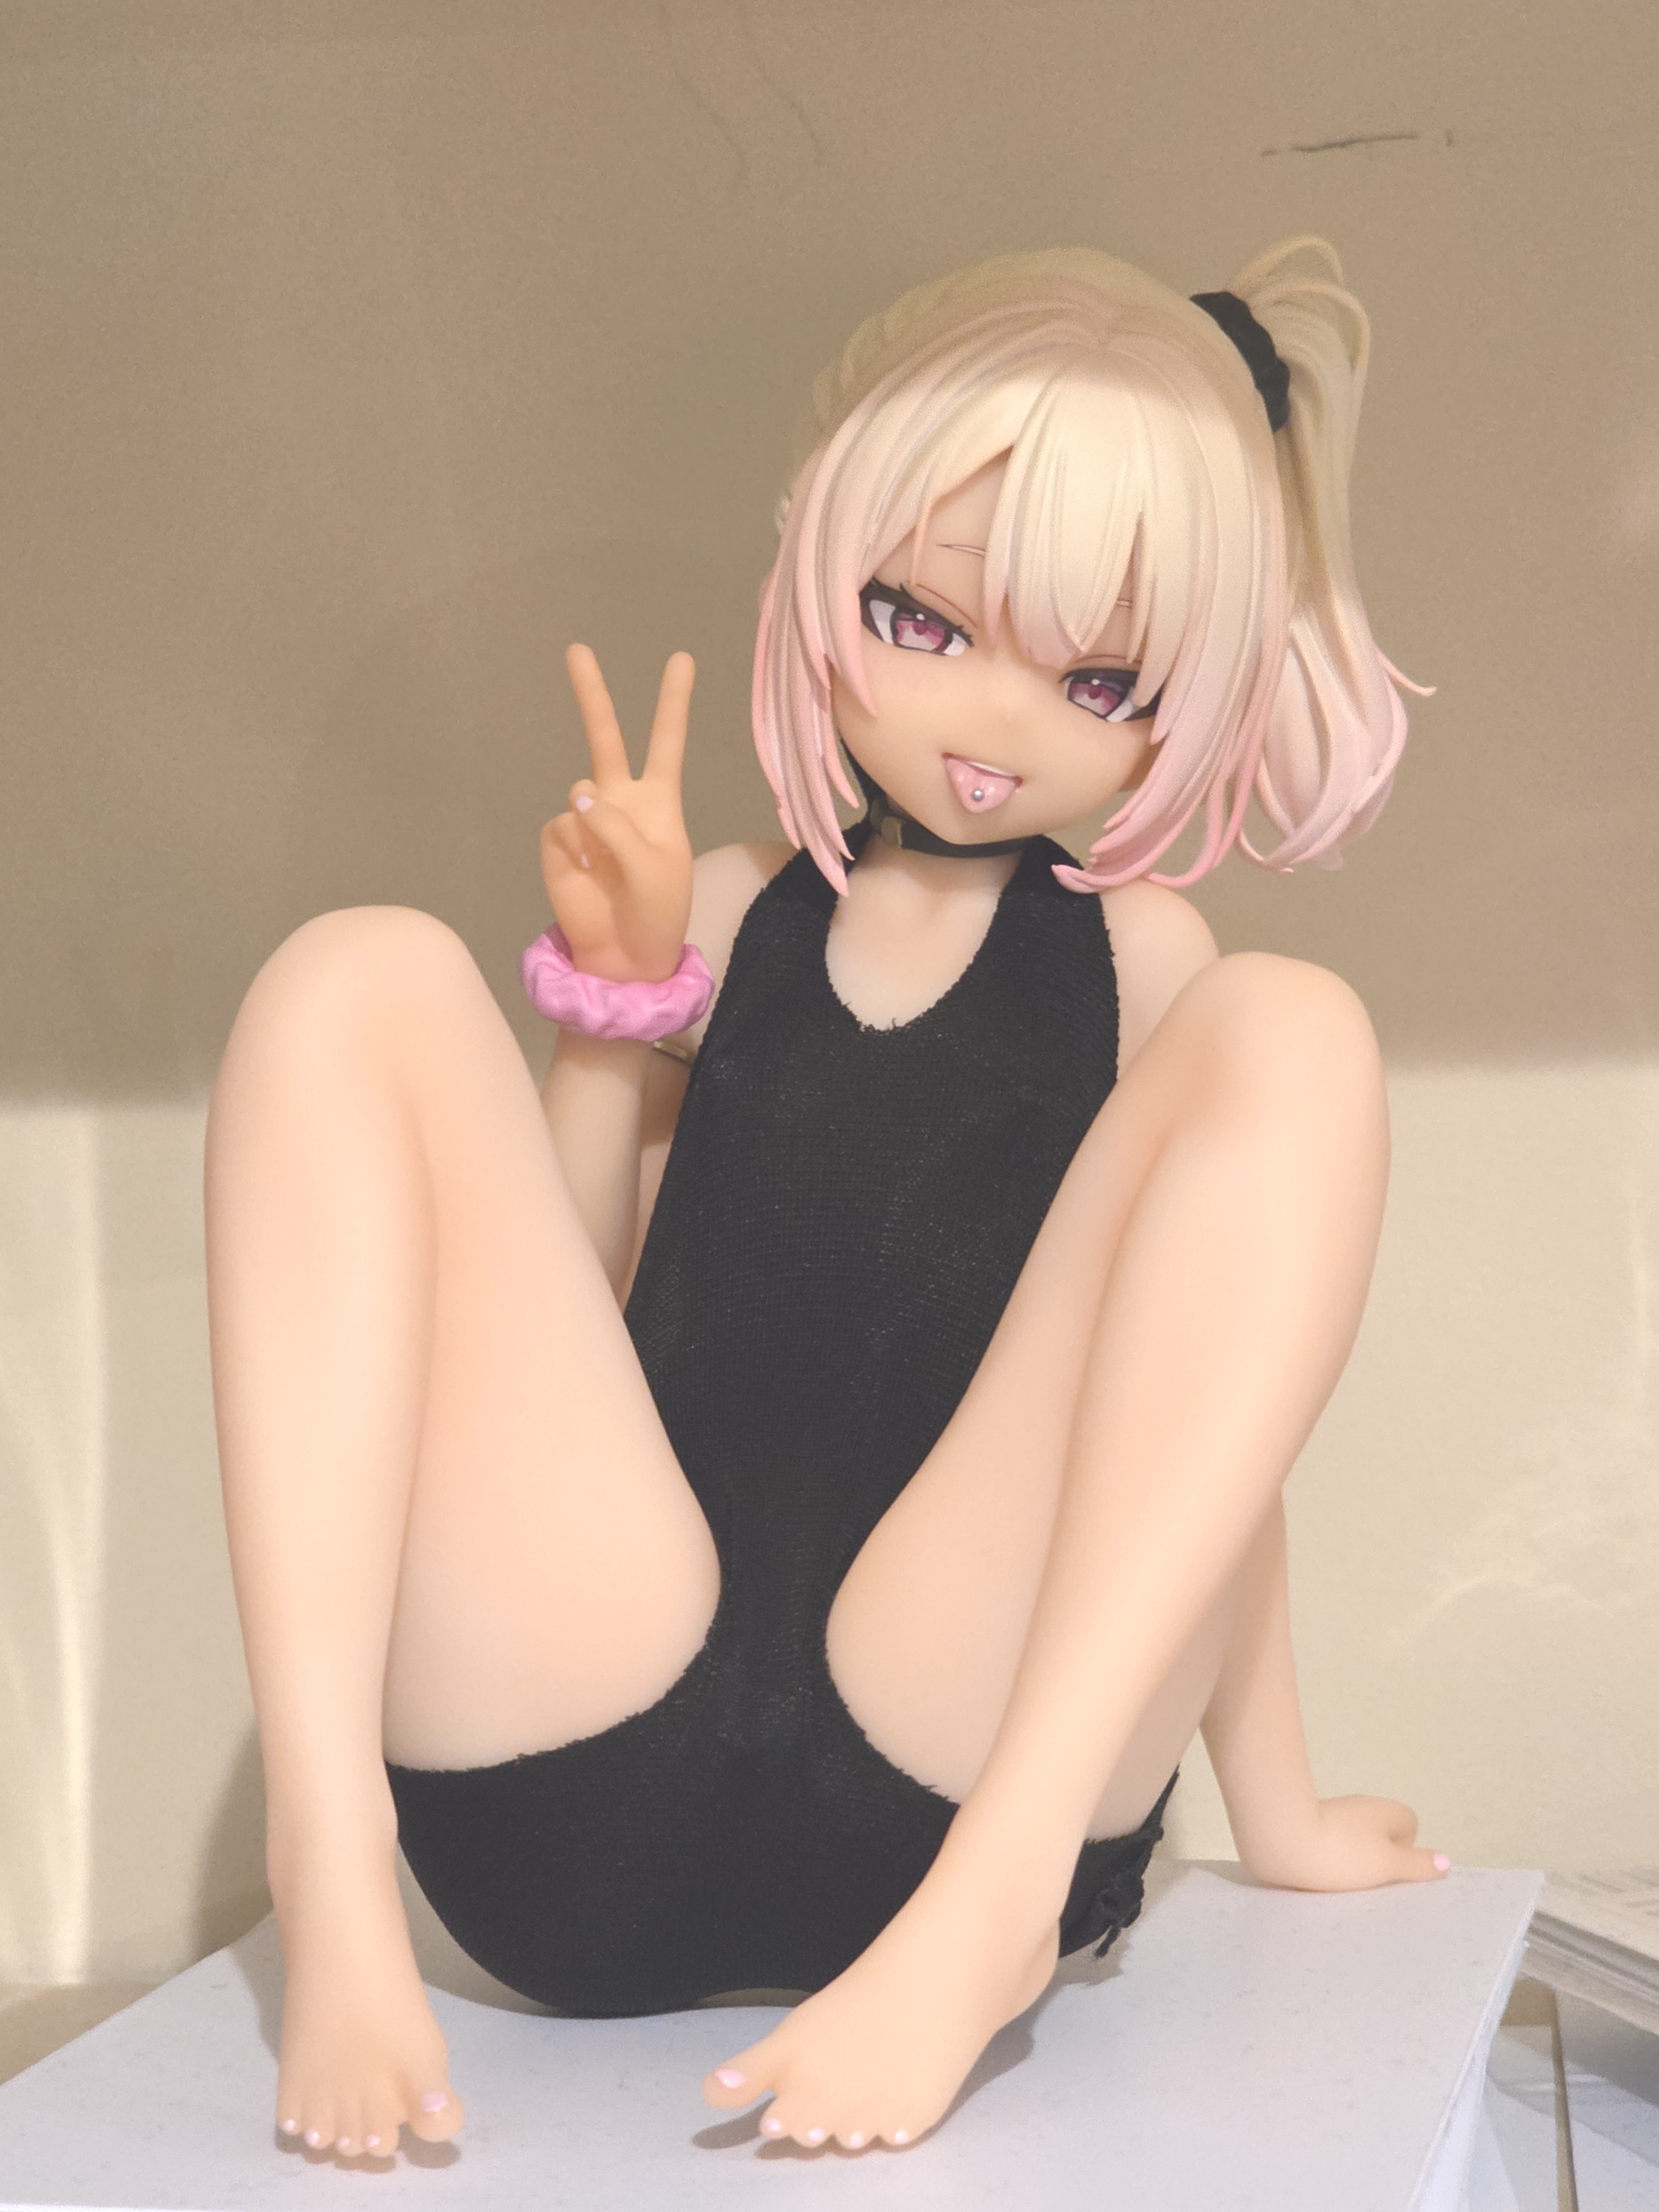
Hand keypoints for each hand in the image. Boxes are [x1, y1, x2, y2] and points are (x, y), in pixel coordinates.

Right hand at [539, 644, 694, 982]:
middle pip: (605, 738)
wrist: (623, 956)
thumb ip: (619, 827)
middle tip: (578, 649)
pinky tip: (586, 877)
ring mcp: (587, 820)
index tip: (681, 659)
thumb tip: (576, 796)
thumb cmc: (657, 911)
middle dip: (592, 695)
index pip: (666, 743)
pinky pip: (563, 829)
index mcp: (659, 802)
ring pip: (582, 797)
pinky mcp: (559, 841)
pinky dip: (576, 853)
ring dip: (598, 834)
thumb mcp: (656, 867)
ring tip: (611, 873)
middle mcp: (621, 801)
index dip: (673, 702)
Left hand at [1243, 1795, 1447, 1892]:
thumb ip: (1417, 1864)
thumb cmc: (1341, 1853)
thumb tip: (1445, 1862)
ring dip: (1350, 1858)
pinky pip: (1325, 1842)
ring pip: (1352, 1838)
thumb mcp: (1388, 1864)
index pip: (1408, 1823)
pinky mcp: (1302, 1822)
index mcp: (1383, 1809)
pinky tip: (1316, 1874)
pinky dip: (1326, 1857)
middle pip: (1379, 1832)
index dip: (1406, 1849)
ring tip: (1341, 1882)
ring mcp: (1328, 1813)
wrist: (1279, 1842)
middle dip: (1377, 1857)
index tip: (1392, 1871)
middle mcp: (1357, 1806)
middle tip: (1368, 1882)